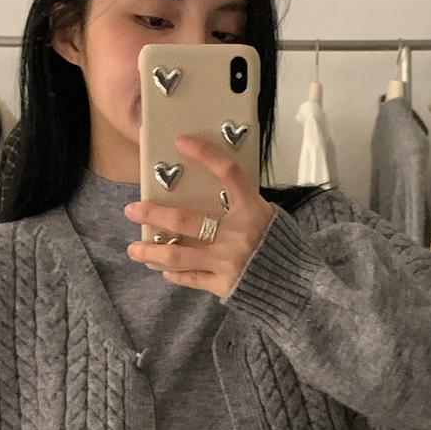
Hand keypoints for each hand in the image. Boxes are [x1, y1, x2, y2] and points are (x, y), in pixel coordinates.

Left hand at [124, 134, 276, 300]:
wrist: (298, 286)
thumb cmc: (282, 247)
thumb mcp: (268, 218)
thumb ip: (242, 207)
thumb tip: (208, 197)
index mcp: (252, 210)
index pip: (228, 173)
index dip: (205, 154)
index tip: (182, 142)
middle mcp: (237, 234)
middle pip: (185, 221)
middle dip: (153, 214)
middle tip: (132, 209)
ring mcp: (227, 261)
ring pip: (177, 255)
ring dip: (151, 252)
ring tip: (134, 249)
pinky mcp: (223, 284)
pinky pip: (189, 278)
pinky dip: (173, 273)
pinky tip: (162, 269)